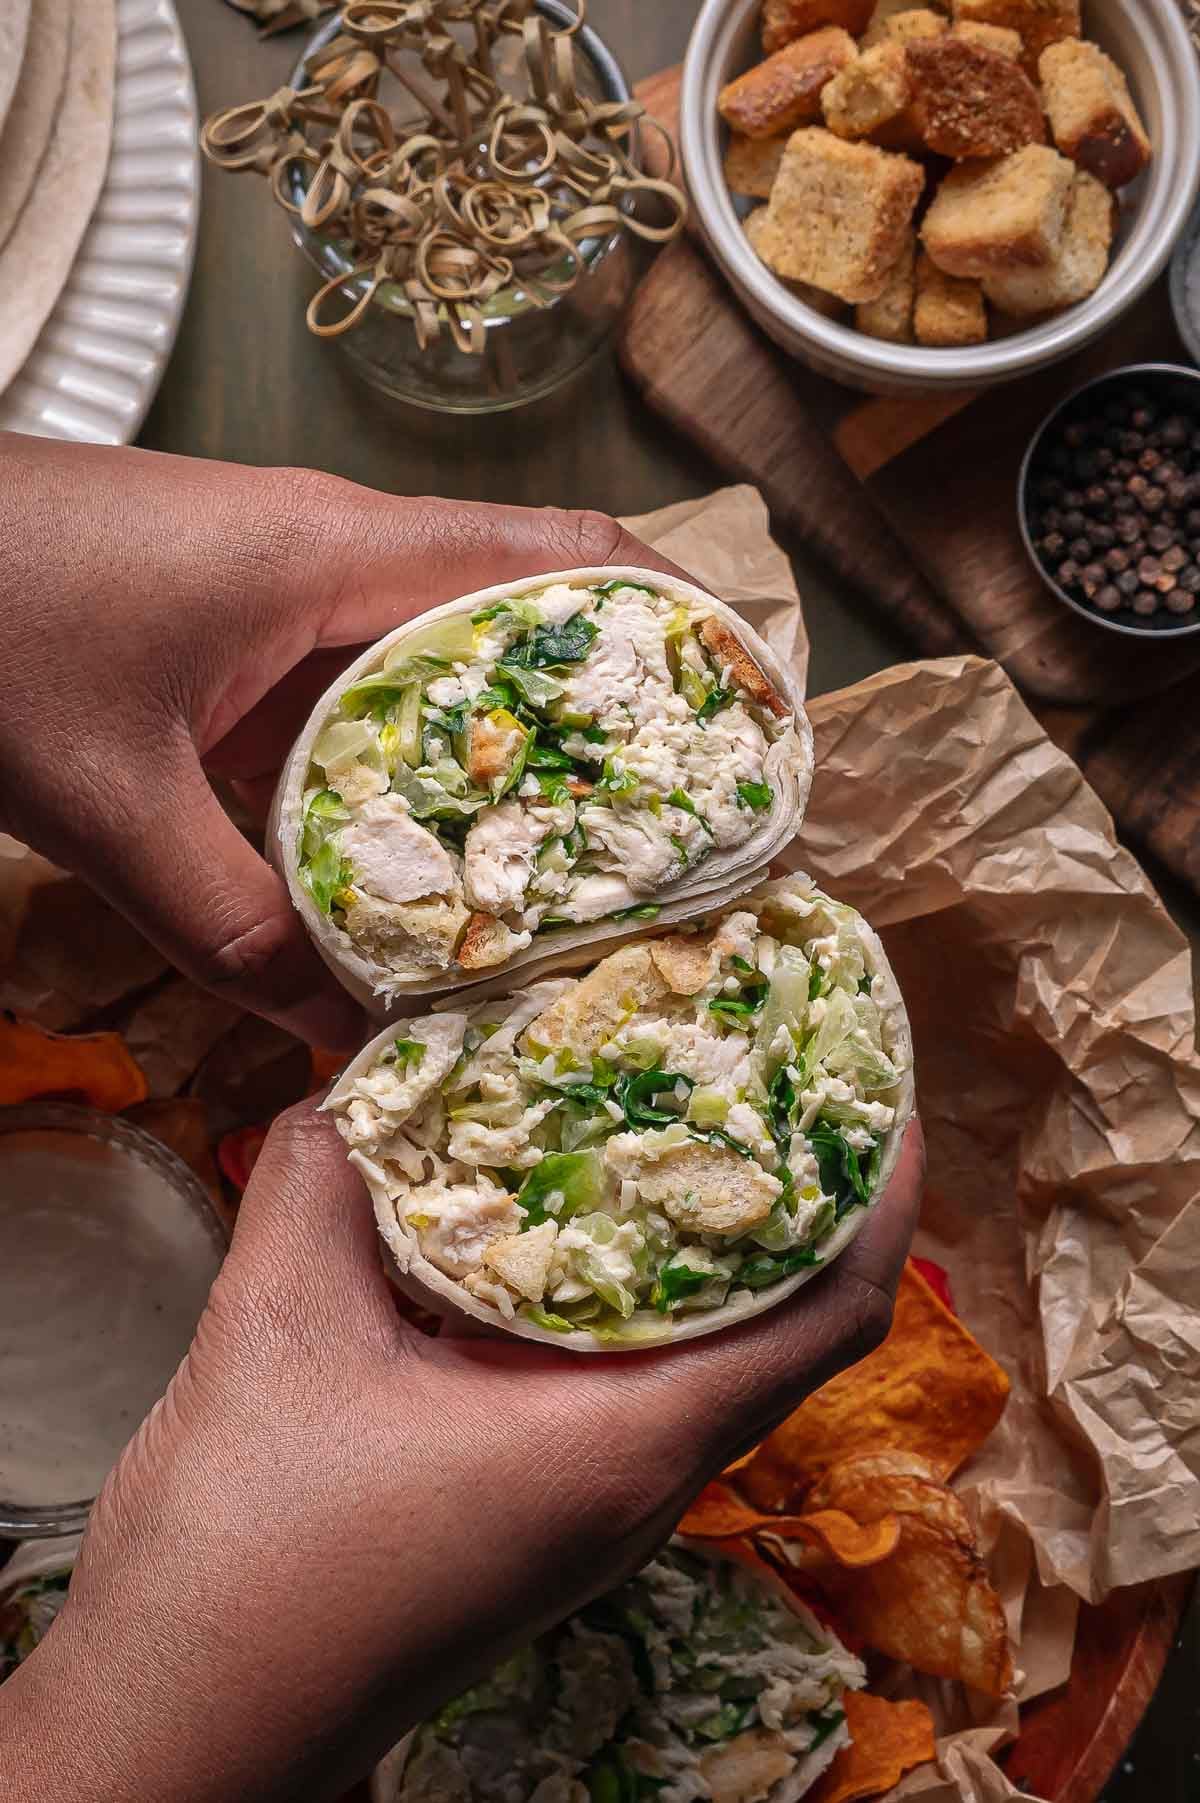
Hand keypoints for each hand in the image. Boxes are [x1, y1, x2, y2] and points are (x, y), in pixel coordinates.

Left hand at [0, 434, 682, 1047]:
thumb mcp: (103, 798)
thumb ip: (229, 926)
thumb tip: (344, 1039)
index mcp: (334, 557)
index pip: (559, 553)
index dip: (675, 620)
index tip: (751, 710)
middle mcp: (334, 551)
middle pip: (528, 603)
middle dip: (615, 705)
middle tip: (680, 825)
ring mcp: (285, 579)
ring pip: (443, 652)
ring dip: (509, 741)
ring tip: (577, 856)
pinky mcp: (238, 615)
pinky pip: (359, 683)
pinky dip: (410, 759)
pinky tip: (420, 850)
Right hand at [0, 1106, 922, 1802]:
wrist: (180, 1730)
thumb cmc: (244, 1559)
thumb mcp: (278, 1335)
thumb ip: (320, 1181)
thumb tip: (354, 1079)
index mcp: (626, 1442)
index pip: (832, 1315)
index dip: (880, 1193)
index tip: (878, 1084)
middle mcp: (639, 1482)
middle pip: (787, 1327)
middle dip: (804, 1196)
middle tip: (776, 1069)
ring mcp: (594, 1510)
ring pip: (710, 1357)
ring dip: (717, 1246)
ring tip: (686, 1124)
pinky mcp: (541, 1516)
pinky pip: (634, 1385)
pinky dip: (634, 1297)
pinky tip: (562, 1228)